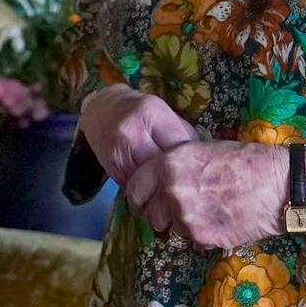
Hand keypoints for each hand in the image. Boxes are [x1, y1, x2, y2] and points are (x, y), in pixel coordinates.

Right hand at [77, 84, 200, 185]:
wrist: (102, 110)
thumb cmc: (140, 112)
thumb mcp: (163, 113)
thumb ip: (182, 134)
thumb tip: (203, 161)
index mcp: (152, 113)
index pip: (180, 145)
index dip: (194, 160)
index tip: (202, 169)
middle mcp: (133, 131)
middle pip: (164, 166)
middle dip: (180, 179)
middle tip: (193, 188)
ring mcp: (120, 152)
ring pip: (150, 182)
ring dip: (164, 190)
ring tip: (177, 195)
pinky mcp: (112, 168)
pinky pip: (136, 187)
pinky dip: (149, 193)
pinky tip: (158, 194)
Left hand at [123, 140, 292, 249]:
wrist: (281, 185)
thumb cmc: (248, 161)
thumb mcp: (204, 150)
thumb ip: (177, 166)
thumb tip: (160, 180)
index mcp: (170, 163)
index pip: (134, 188)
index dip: (139, 196)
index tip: (145, 201)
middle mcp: (172, 190)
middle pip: (149, 214)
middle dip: (159, 214)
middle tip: (177, 211)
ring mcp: (186, 216)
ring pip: (170, 229)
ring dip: (181, 225)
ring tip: (206, 212)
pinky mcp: (203, 236)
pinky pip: (191, 240)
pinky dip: (202, 235)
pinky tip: (220, 221)